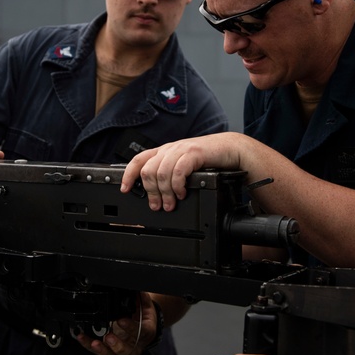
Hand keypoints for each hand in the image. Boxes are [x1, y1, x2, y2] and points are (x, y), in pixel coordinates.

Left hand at [74, 292, 158, 354]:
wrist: (144, 327)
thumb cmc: (144, 317)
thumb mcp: (146, 305)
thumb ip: (141, 297)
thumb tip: (137, 287)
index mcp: (146, 332)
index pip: (140, 332)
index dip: (131, 327)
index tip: (121, 320)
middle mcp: (135, 345)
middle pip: (128, 351)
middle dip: (117, 345)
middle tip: (108, 337)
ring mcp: (123, 351)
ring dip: (102, 350)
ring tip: (93, 343)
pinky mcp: (112, 352)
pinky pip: (101, 351)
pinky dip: (89, 345)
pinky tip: (82, 338)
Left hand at [120, 133, 246, 210]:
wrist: (229, 148)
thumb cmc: (206, 159)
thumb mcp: (182, 164)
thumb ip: (169, 173)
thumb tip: (156, 194)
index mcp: (164, 151)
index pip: (138, 160)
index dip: (128, 175)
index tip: (125, 189)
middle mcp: (169, 149)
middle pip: (148, 170)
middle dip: (151, 192)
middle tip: (157, 205)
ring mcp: (181, 150)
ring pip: (161, 173)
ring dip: (165, 193)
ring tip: (171, 204)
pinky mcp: (193, 153)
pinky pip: (178, 171)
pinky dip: (178, 185)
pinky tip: (182, 193)